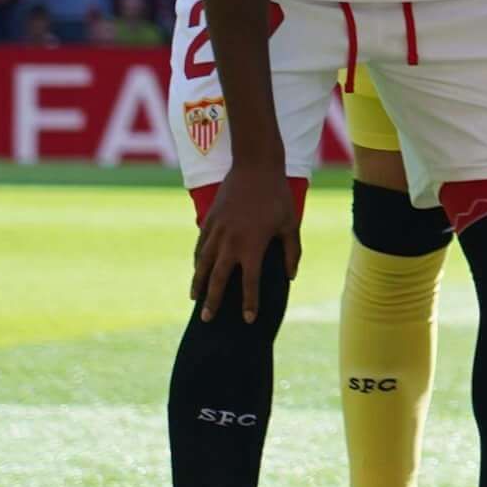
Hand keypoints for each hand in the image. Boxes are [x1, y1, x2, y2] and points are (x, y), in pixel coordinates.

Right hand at [188, 160, 293, 322]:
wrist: (255, 166)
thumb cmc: (277, 196)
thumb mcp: (290, 224)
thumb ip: (291, 252)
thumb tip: (290, 277)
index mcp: (253, 246)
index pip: (250, 283)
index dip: (250, 303)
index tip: (248, 319)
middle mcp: (231, 243)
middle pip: (218, 279)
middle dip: (213, 301)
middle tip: (207, 319)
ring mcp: (217, 231)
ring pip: (203, 264)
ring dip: (198, 283)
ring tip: (195, 299)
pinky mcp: (209, 221)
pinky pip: (200, 246)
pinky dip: (197, 261)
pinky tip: (197, 270)